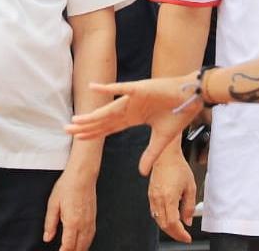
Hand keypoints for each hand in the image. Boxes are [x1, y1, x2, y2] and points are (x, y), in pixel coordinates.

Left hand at [43, 168, 96, 250]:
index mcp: (72, 222)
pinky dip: (86, 243)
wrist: (82, 176)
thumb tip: (47, 237)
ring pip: (87, 244)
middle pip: (79, 248)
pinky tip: (82, 244)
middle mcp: (83, 224)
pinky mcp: (94, 218)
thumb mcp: (53, 204)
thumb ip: (49, 223)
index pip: (68, 246)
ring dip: (79, 249)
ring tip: (71, 250)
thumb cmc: (68, 186)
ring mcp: (90, 222)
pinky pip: (91, 236)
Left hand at [67, 76, 200, 151]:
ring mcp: (132, 99)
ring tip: (75, 121)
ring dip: (91, 116)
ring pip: (107, 110)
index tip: (79, 139)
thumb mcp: (162, 139)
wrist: (192, 98)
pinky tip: (93, 87)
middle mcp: (129, 109)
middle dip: (85, 126)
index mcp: (133, 119)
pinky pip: (121, 89)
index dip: (94, 134)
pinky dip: (107, 88)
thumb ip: (150, 154)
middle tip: (66, 131)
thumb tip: (142, 172)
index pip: (108, 129)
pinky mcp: (140, 89)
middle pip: (103, 121)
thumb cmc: (177, 113)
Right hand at [148, 146, 196, 242]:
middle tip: (183, 236)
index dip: (180, 234)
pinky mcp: (150, 194)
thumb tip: (187, 219)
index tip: (187, 237)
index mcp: (169, 197)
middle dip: (174, 233)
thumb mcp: (190, 187)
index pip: (173, 223)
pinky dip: (162, 219)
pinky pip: (154, 212)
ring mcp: (152, 196)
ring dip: (168, 227)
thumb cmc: (177, 167)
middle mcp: (158, 198)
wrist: (165, 156)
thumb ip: (189, 206)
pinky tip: (169, 219)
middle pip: (164, 225)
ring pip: (158, 219)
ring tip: (177, 229)